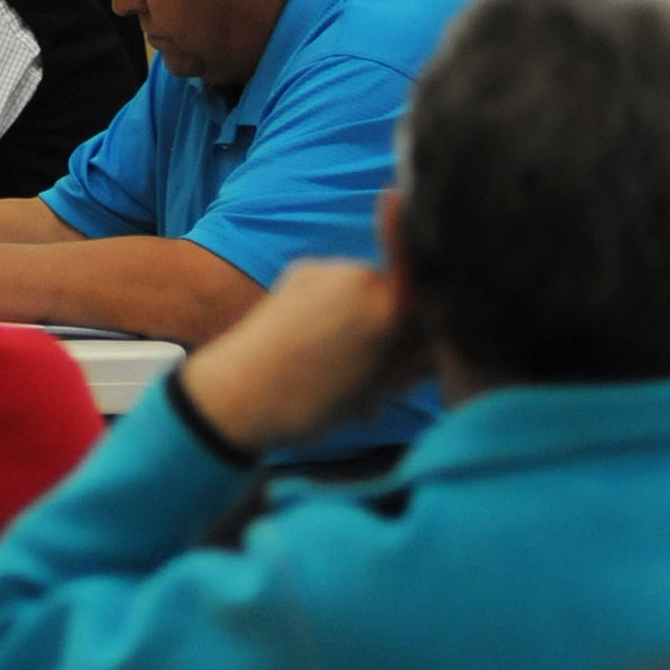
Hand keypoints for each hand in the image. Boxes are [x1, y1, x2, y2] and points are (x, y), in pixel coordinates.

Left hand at [179, 259, 424, 454]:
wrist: (235, 392)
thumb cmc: (311, 402)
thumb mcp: (375, 387)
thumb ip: (409, 357)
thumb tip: (429, 341)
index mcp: (387, 306)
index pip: (433, 306)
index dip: (426, 337)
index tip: (412, 366)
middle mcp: (360, 274)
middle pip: (398, 300)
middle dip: (394, 336)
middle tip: (379, 383)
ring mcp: (327, 267)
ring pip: (365, 294)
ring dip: (362, 326)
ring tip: (342, 372)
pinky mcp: (299, 268)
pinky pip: (334, 287)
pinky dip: (335, 311)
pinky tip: (315, 345)